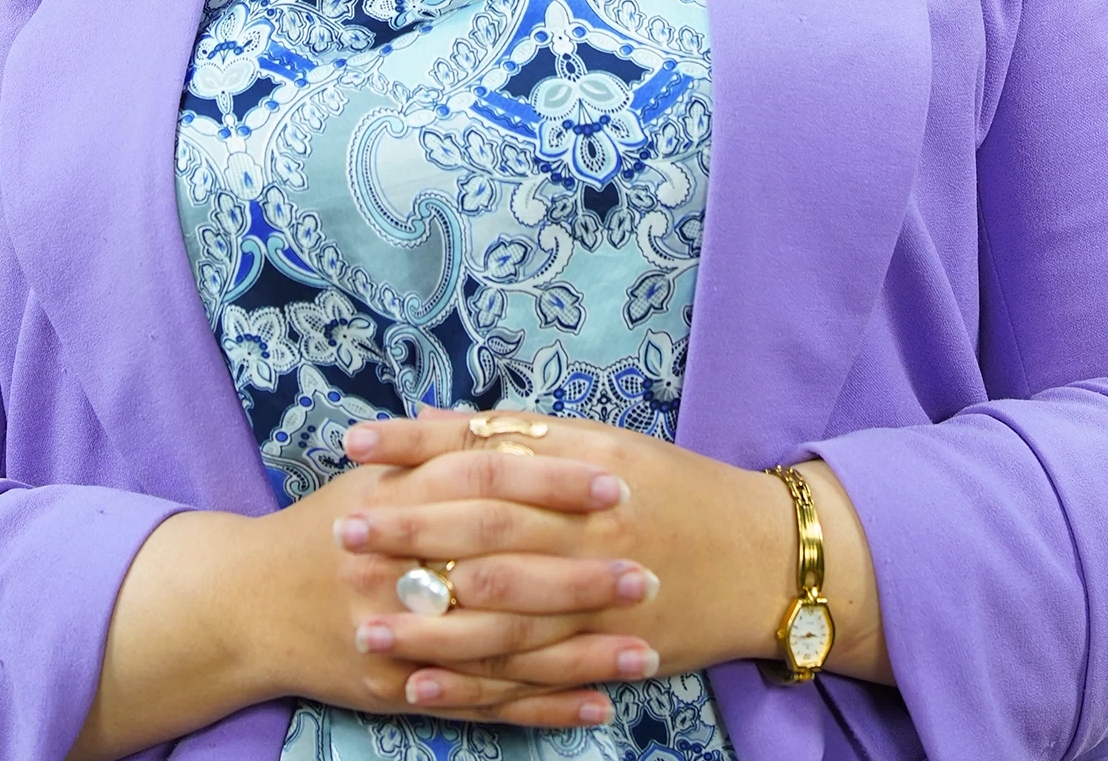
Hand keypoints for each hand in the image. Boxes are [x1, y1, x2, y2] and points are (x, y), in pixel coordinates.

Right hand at [72, 439, 666, 757]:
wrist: (246, 605)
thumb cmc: (321, 529)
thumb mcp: (371, 474)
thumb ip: (434, 446)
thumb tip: (502, 416)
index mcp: (400, 500)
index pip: (491, 482)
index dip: (555, 482)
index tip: (617, 486)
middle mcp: (402, 567)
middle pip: (508, 568)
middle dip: (583, 574)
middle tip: (650, 573)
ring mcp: (404, 635)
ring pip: (506, 647)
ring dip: (579, 654)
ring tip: (646, 652)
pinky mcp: (404, 691)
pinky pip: (484, 703)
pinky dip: (541, 706)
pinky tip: (595, 704)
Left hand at [340, 411, 893, 708]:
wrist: (763, 556)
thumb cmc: (675, 487)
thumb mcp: (607, 441)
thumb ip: (525, 436)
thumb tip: (441, 421)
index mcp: (584, 463)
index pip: (485, 450)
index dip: (416, 447)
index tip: (355, 445)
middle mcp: (588, 526)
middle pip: (484, 530)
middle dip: (410, 532)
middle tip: (344, 532)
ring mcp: (598, 594)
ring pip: (500, 614)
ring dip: (428, 623)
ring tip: (364, 626)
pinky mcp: (606, 650)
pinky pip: (530, 672)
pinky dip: (474, 683)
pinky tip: (423, 686)